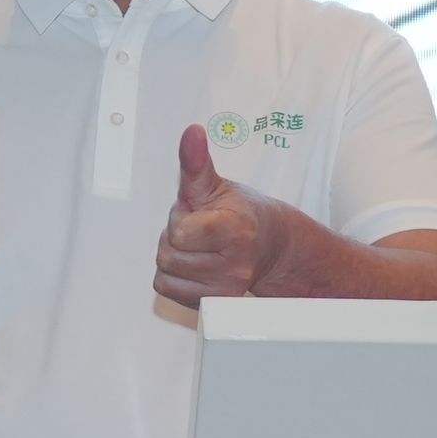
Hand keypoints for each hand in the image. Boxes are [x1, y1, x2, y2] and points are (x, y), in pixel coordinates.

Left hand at [155, 124, 278, 305]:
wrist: (271, 247)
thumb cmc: (243, 214)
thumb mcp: (217, 185)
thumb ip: (197, 162)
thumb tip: (191, 134)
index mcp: (236, 230)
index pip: (179, 232)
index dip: (181, 218)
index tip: (199, 212)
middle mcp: (234, 265)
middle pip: (168, 252)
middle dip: (175, 235)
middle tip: (198, 229)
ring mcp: (225, 289)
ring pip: (165, 271)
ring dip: (174, 255)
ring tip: (197, 245)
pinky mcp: (213, 303)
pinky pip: (167, 288)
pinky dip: (173, 276)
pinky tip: (193, 263)